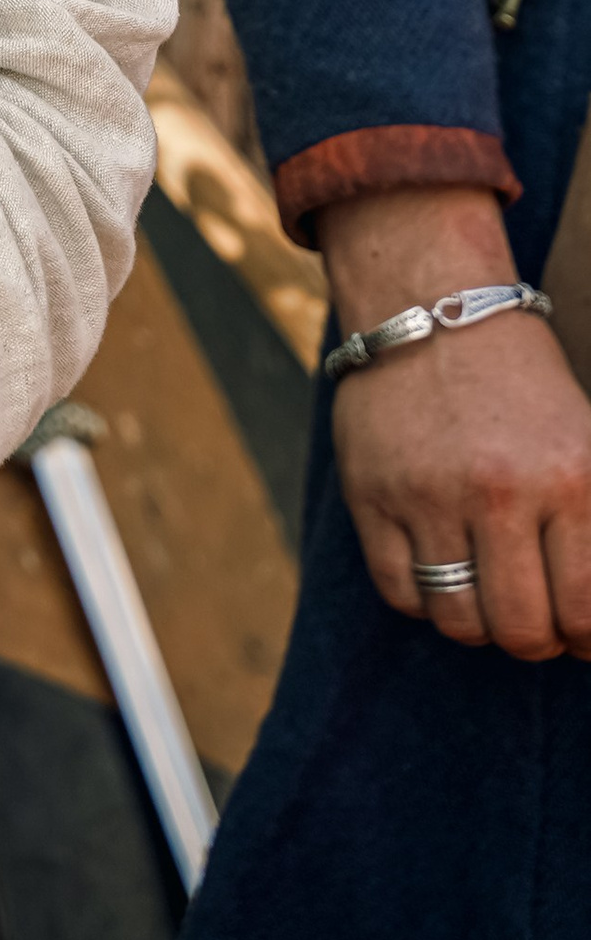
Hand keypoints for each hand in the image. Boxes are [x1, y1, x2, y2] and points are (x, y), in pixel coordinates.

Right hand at [322, 185, 590, 660]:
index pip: (585, 613)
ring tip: (484, 588)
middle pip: (522, 631)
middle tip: (532, 612)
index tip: (577, 628)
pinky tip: (438, 561)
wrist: (431, 302)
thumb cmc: (521, 387)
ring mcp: (429, 492)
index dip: (584, 637)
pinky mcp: (370, 491)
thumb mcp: (584, 446)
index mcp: (571, 476)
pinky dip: (424, 595)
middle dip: (534, 637)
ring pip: (459, 621)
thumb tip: (588, 621)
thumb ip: (590, 529)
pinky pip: (400, 592)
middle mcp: (501, 489)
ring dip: (478, 620)